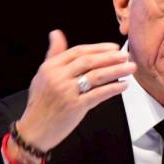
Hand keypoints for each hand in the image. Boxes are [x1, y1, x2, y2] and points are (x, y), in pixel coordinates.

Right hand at [15, 30, 135, 152]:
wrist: (34, 129)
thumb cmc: (40, 104)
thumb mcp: (42, 75)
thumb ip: (53, 54)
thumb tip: (56, 34)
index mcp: (51, 67)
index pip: (78, 51)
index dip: (98, 48)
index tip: (113, 47)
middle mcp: (58, 77)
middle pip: (89, 61)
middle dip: (111, 57)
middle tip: (125, 56)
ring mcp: (66, 92)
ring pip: (96, 76)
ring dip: (116, 71)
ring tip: (129, 68)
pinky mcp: (75, 106)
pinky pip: (98, 94)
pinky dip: (113, 88)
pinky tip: (123, 85)